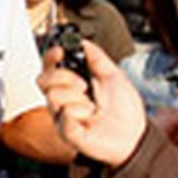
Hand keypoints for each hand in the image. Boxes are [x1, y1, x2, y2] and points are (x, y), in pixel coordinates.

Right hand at [37, 39, 146, 168]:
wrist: (134, 135)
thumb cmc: (124, 110)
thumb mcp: (114, 76)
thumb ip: (97, 57)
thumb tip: (83, 42)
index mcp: (72, 83)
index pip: (50, 66)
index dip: (51, 56)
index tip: (60, 51)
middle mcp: (63, 99)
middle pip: (43, 79)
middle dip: (65, 77)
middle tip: (84, 85)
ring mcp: (62, 116)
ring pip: (54, 97)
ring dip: (78, 100)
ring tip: (92, 108)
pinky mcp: (66, 132)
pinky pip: (63, 117)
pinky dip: (78, 116)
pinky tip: (88, 120)